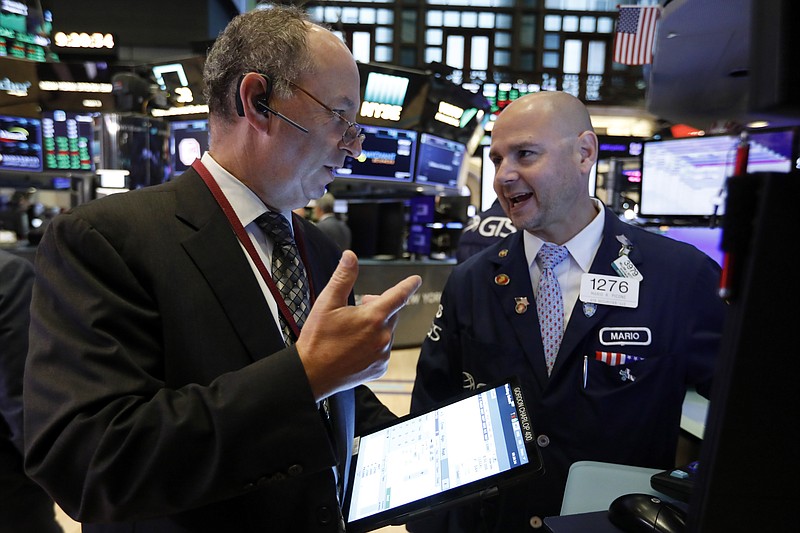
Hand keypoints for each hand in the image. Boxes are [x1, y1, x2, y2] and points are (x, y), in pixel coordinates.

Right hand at [295, 250, 421, 400]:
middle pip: (391, 313)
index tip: (416, 280)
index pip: (399, 296)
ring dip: (376, 327)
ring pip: (387, 332)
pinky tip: (355, 347)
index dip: (408, 285)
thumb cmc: (318, 340)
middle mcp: (383, 336)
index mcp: (373, 318)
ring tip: (352, 332)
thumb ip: (343, 278)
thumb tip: (350, 257)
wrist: (312, 374)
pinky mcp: (380, 368)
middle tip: (357, 309)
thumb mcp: (327, 303)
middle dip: (378, 307)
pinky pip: (383, 350)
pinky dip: (374, 345)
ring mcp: (383, 354)